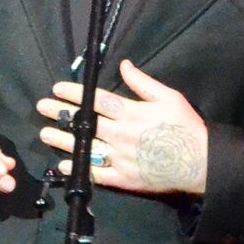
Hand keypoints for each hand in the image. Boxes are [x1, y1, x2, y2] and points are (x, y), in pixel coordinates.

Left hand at [35, 58, 207, 195]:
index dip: (74, 93)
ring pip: (85, 147)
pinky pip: (96, 174)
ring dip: (62, 141)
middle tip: (42, 107)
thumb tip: (123, 64)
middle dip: (62, 114)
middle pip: (85, 122)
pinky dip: (79, 169)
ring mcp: (120, 158)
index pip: (96, 100)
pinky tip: (64, 165)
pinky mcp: (123, 179)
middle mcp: (121, 135)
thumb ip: (142, 83)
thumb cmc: (186, 127)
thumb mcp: (169, 97)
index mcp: (131, 113)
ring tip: (45, 134)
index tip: (57, 88)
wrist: (201, 163)